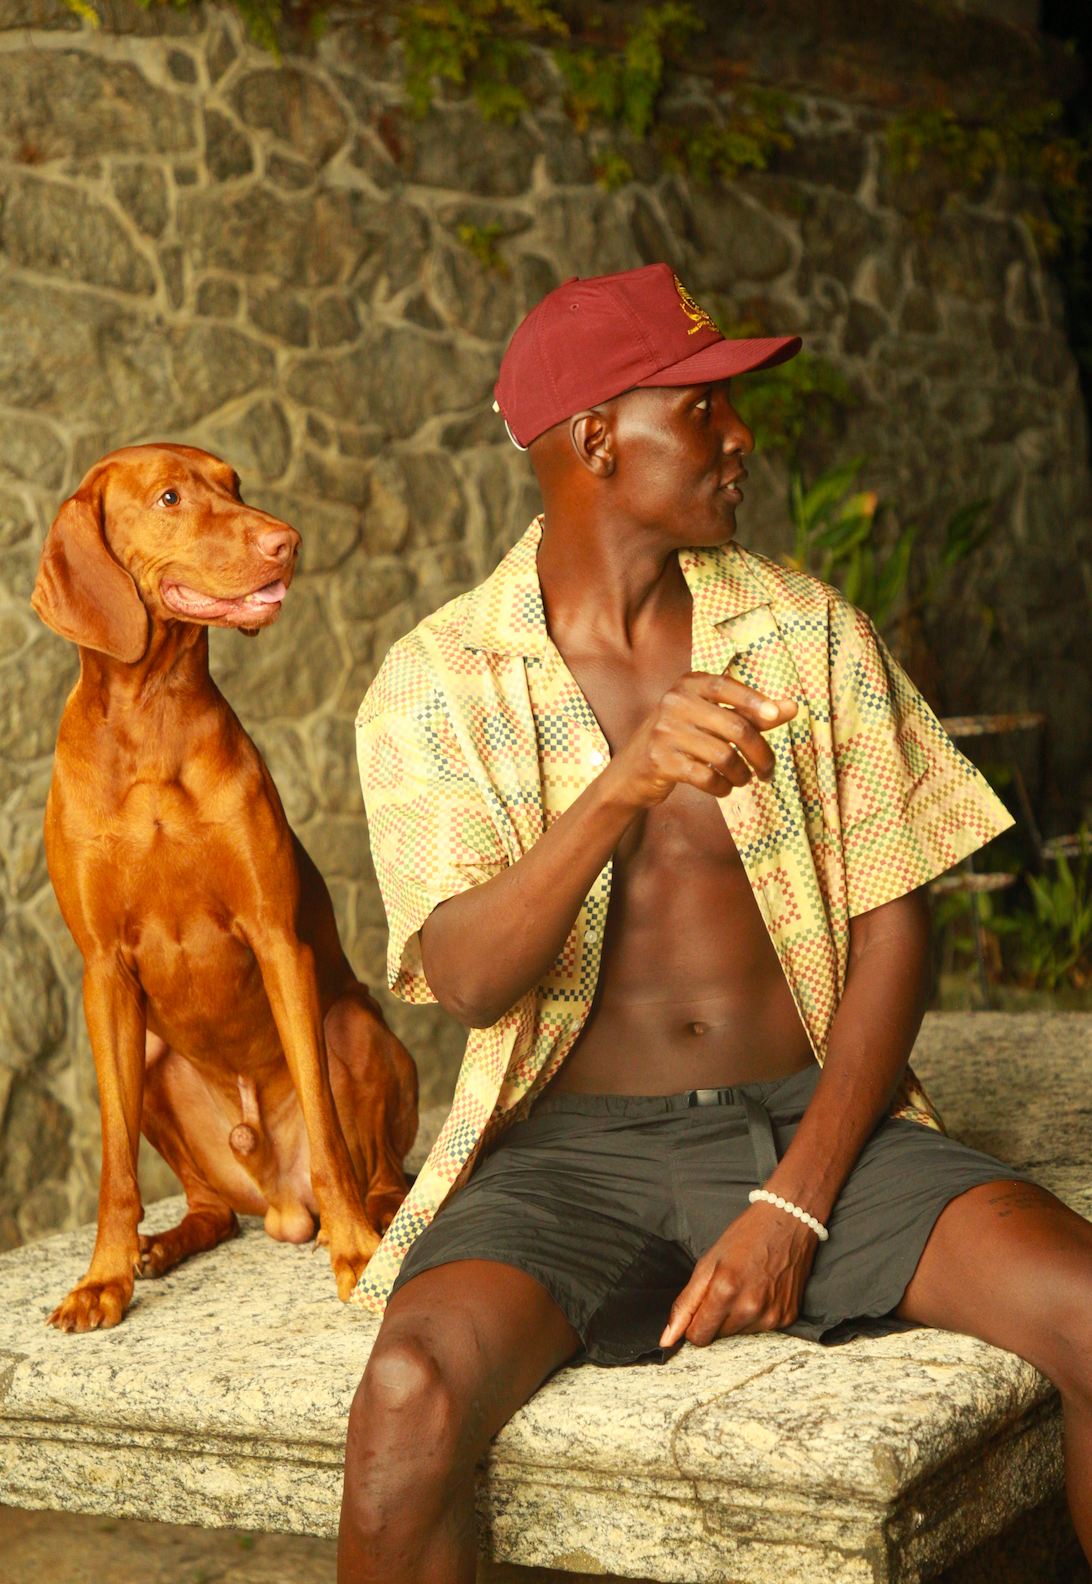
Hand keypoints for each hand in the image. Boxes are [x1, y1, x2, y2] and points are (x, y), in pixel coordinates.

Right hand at [603, 672, 796, 810]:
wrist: (631, 771)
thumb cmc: (681, 740)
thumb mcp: (711, 719)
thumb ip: (750, 712)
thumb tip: (792, 707)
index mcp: (688, 684)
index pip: (726, 686)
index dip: (755, 701)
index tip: (777, 717)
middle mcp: (674, 702)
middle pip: (735, 727)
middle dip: (760, 753)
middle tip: (769, 771)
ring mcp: (665, 731)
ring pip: (724, 755)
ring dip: (742, 774)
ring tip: (744, 779)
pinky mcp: (660, 761)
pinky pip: (706, 776)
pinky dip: (722, 787)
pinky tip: (724, 788)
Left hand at [660, 1200, 818, 1348]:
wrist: (788, 1221)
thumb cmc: (745, 1236)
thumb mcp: (708, 1262)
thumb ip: (686, 1303)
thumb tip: (667, 1339)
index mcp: (725, 1291)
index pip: (698, 1336)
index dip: (693, 1323)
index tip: (699, 1307)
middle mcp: (750, 1308)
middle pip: (718, 1336)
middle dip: (716, 1318)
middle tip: (726, 1287)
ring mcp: (771, 1315)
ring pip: (739, 1334)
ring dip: (737, 1317)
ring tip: (746, 1286)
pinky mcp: (788, 1317)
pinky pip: (762, 1329)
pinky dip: (757, 1315)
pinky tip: (762, 1290)